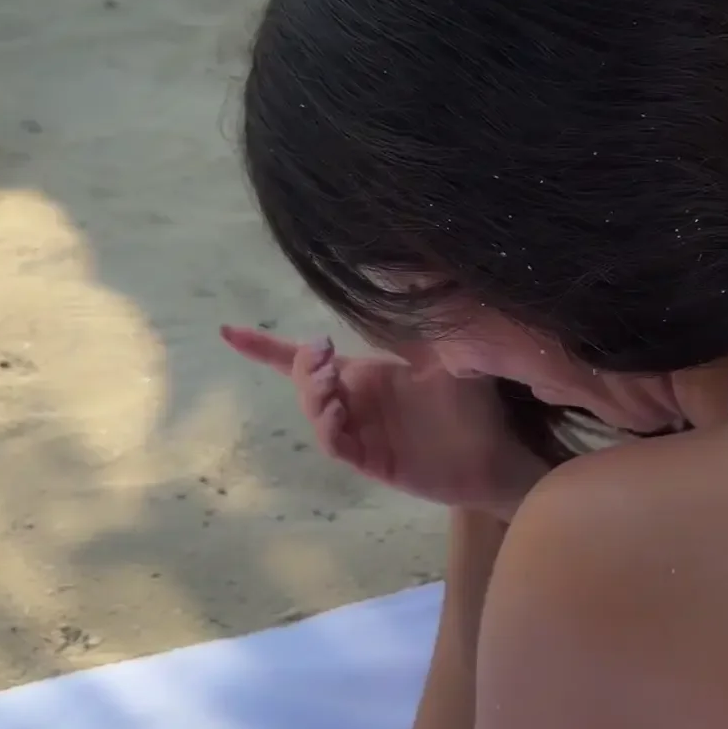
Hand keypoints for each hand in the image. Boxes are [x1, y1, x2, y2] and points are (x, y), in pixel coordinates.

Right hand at [221, 326, 547, 515]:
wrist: (500, 451)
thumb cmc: (475, 403)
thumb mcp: (445, 350)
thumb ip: (418, 319)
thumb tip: (408, 267)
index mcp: (367, 376)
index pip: (307, 362)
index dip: (266, 348)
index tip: (228, 331)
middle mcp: (357, 404)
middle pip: (304, 383)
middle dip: (301, 363)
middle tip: (320, 349)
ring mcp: (362, 434)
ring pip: (315, 413)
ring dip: (311, 392)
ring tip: (327, 376)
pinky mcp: (373, 461)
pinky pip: (336, 445)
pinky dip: (327, 426)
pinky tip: (334, 408)